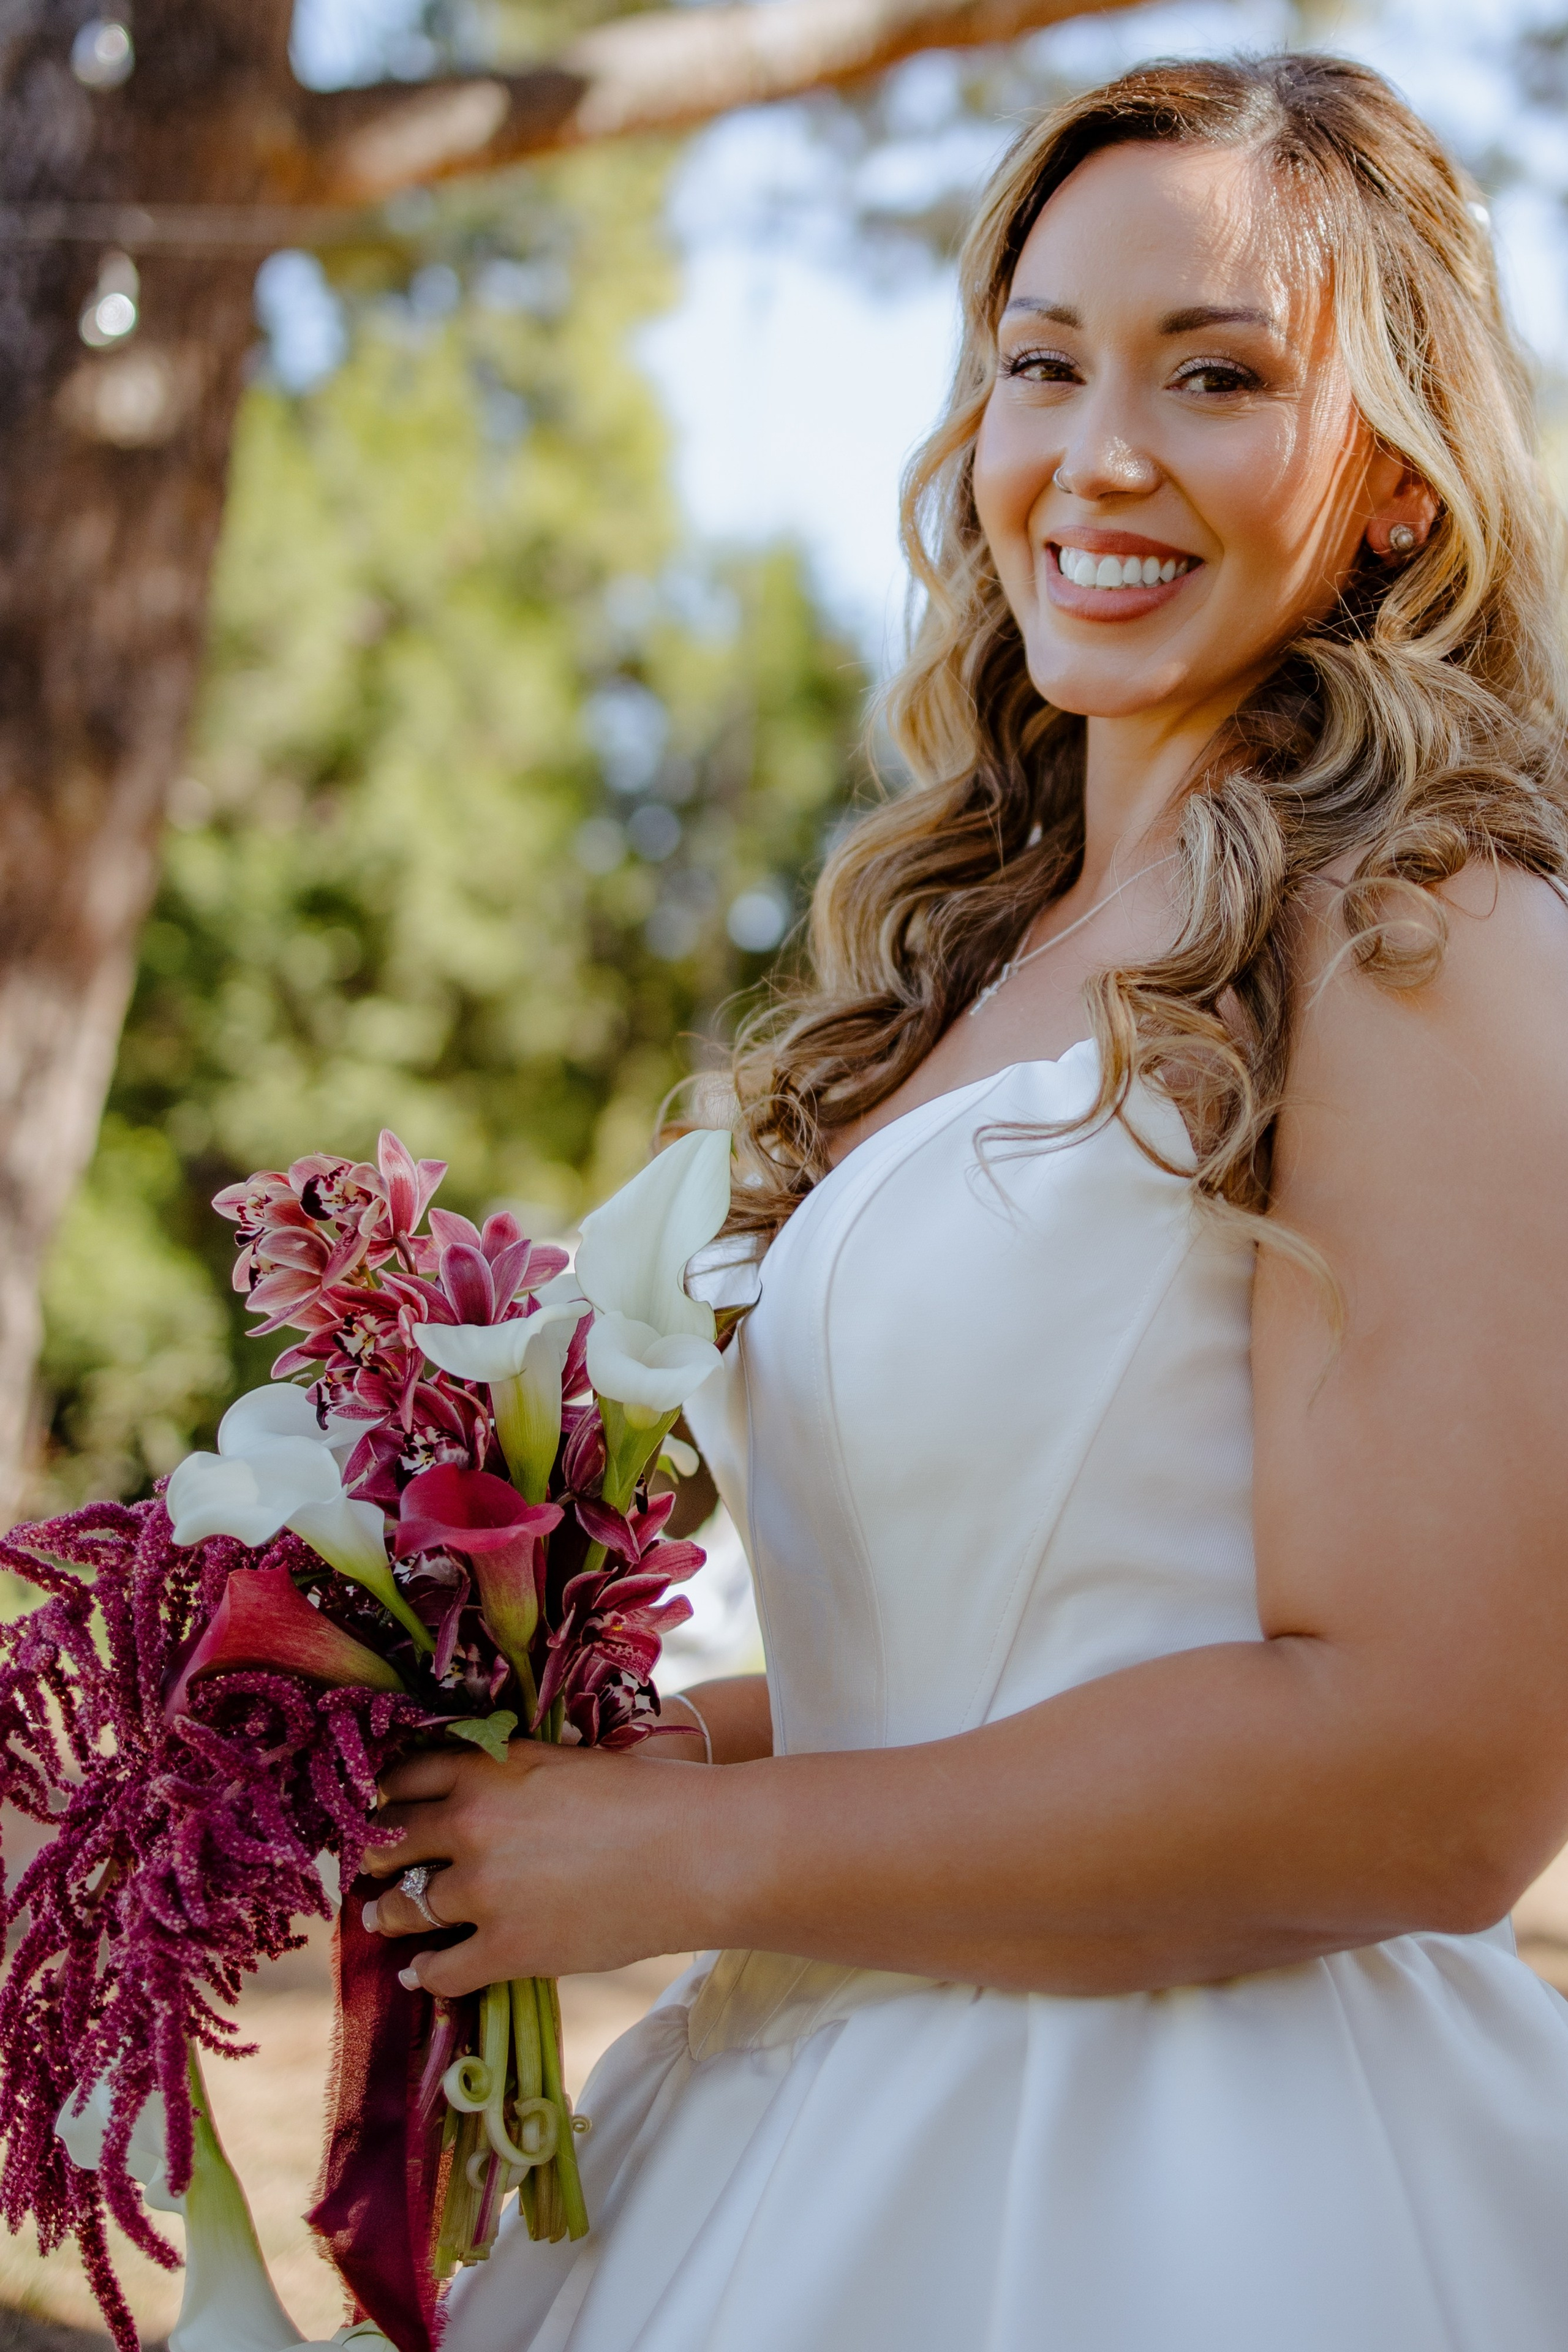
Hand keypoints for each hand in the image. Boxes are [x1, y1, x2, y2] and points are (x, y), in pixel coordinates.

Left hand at [362, 1738, 709, 1995]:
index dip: (384, 1797)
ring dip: (388, 1914)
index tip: (378, 1811)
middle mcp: (471, 1824)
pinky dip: (426, 1972)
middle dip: (373, 1856)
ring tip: (383, 1918)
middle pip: (390, 1842)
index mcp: (486, 1768)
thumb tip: (466, 1792)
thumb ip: (505, 1774)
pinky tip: (421, 1971)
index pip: (403, 1778)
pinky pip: (440, 1968)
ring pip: (404, 1907)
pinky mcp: (506, 1949)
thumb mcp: (560, 1761)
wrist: (695, 1852)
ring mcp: (484, 1890)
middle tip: (368, 1866)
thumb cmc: (643, 1797)